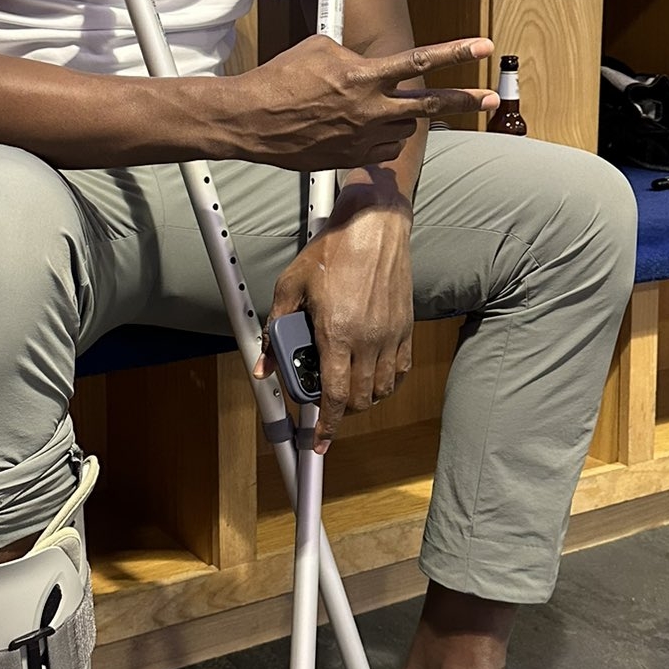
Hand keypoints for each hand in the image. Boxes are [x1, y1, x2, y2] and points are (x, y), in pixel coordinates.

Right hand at [227, 36, 496, 173]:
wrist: (252, 120)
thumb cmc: (280, 80)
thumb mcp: (318, 48)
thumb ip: (352, 53)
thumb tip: (364, 59)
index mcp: (364, 76)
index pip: (421, 62)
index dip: (457, 53)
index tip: (483, 48)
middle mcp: (370, 109)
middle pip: (431, 105)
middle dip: (465, 101)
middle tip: (490, 98)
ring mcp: (363, 137)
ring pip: (404, 128)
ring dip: (402, 117)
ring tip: (382, 109)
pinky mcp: (351, 158)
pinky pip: (381, 148)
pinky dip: (380, 138)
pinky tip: (362, 129)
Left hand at [255, 185, 414, 449]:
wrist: (374, 226)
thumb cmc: (332, 250)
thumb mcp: (290, 285)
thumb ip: (274, 329)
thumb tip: (262, 365)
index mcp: (336, 333)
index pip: (334, 396)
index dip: (326, 426)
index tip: (318, 442)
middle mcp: (367, 340)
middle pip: (360, 400)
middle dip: (342, 413)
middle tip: (327, 406)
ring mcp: (390, 335)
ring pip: (382, 390)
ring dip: (365, 400)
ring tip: (349, 392)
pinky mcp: (405, 327)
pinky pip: (400, 370)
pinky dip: (387, 382)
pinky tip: (374, 377)